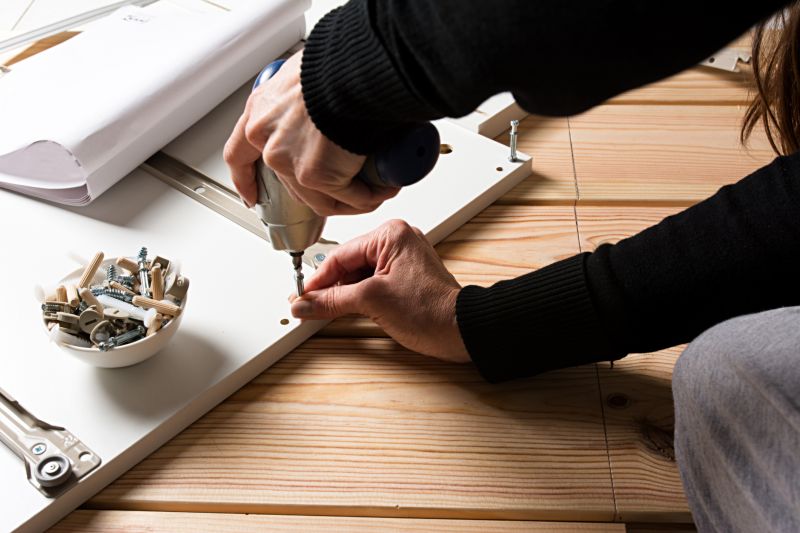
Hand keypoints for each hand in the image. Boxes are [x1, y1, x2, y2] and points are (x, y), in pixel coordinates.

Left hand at [223, 51, 399, 215]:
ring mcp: (291, 164)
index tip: (252, 195)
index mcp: (260, 114)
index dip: (246, 180)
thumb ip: (303, 95)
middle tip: (344, 188)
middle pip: (290, 184)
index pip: (239, 156)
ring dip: (350, 198)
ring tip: (375, 188)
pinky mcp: (317, 176)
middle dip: (319, 190)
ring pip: (321, 196)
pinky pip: (349, 197)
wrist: (351, 70)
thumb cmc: (335, 64)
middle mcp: (270, 143)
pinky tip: (384, 189)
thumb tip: (325, 102)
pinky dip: (369, 196)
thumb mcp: (305, 74)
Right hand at [290, 220, 469, 362]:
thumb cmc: (431, 310)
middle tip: (307, 306)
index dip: (317, 279)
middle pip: (348, 264)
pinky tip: (344, 310)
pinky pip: (372, 283)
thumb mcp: (372, 302)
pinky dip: (357, 297)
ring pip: (359, 275)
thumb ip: (332, 301)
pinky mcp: (406, 278)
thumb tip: (305, 303)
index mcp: (391, 235)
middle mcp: (398, 241)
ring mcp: (403, 260)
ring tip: (324, 311)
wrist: (461, 331)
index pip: (340, 254)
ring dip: (342, 294)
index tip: (300, 297)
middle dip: (328, 287)